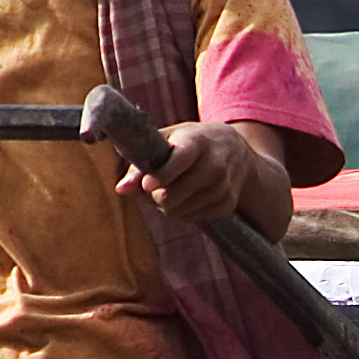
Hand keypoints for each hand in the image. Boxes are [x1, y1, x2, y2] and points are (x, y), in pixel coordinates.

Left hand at [120, 121, 277, 225]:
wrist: (237, 152)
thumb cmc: (191, 143)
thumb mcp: (168, 140)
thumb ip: (141, 163)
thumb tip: (121, 190)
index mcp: (197, 141)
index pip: (180, 160)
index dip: (162, 175)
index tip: (146, 185)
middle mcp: (215, 164)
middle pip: (172, 196)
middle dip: (154, 195)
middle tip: (152, 185)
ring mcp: (223, 187)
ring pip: (178, 211)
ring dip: (166, 204)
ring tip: (171, 187)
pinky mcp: (227, 204)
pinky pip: (191, 218)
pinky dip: (182, 211)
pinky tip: (188, 195)